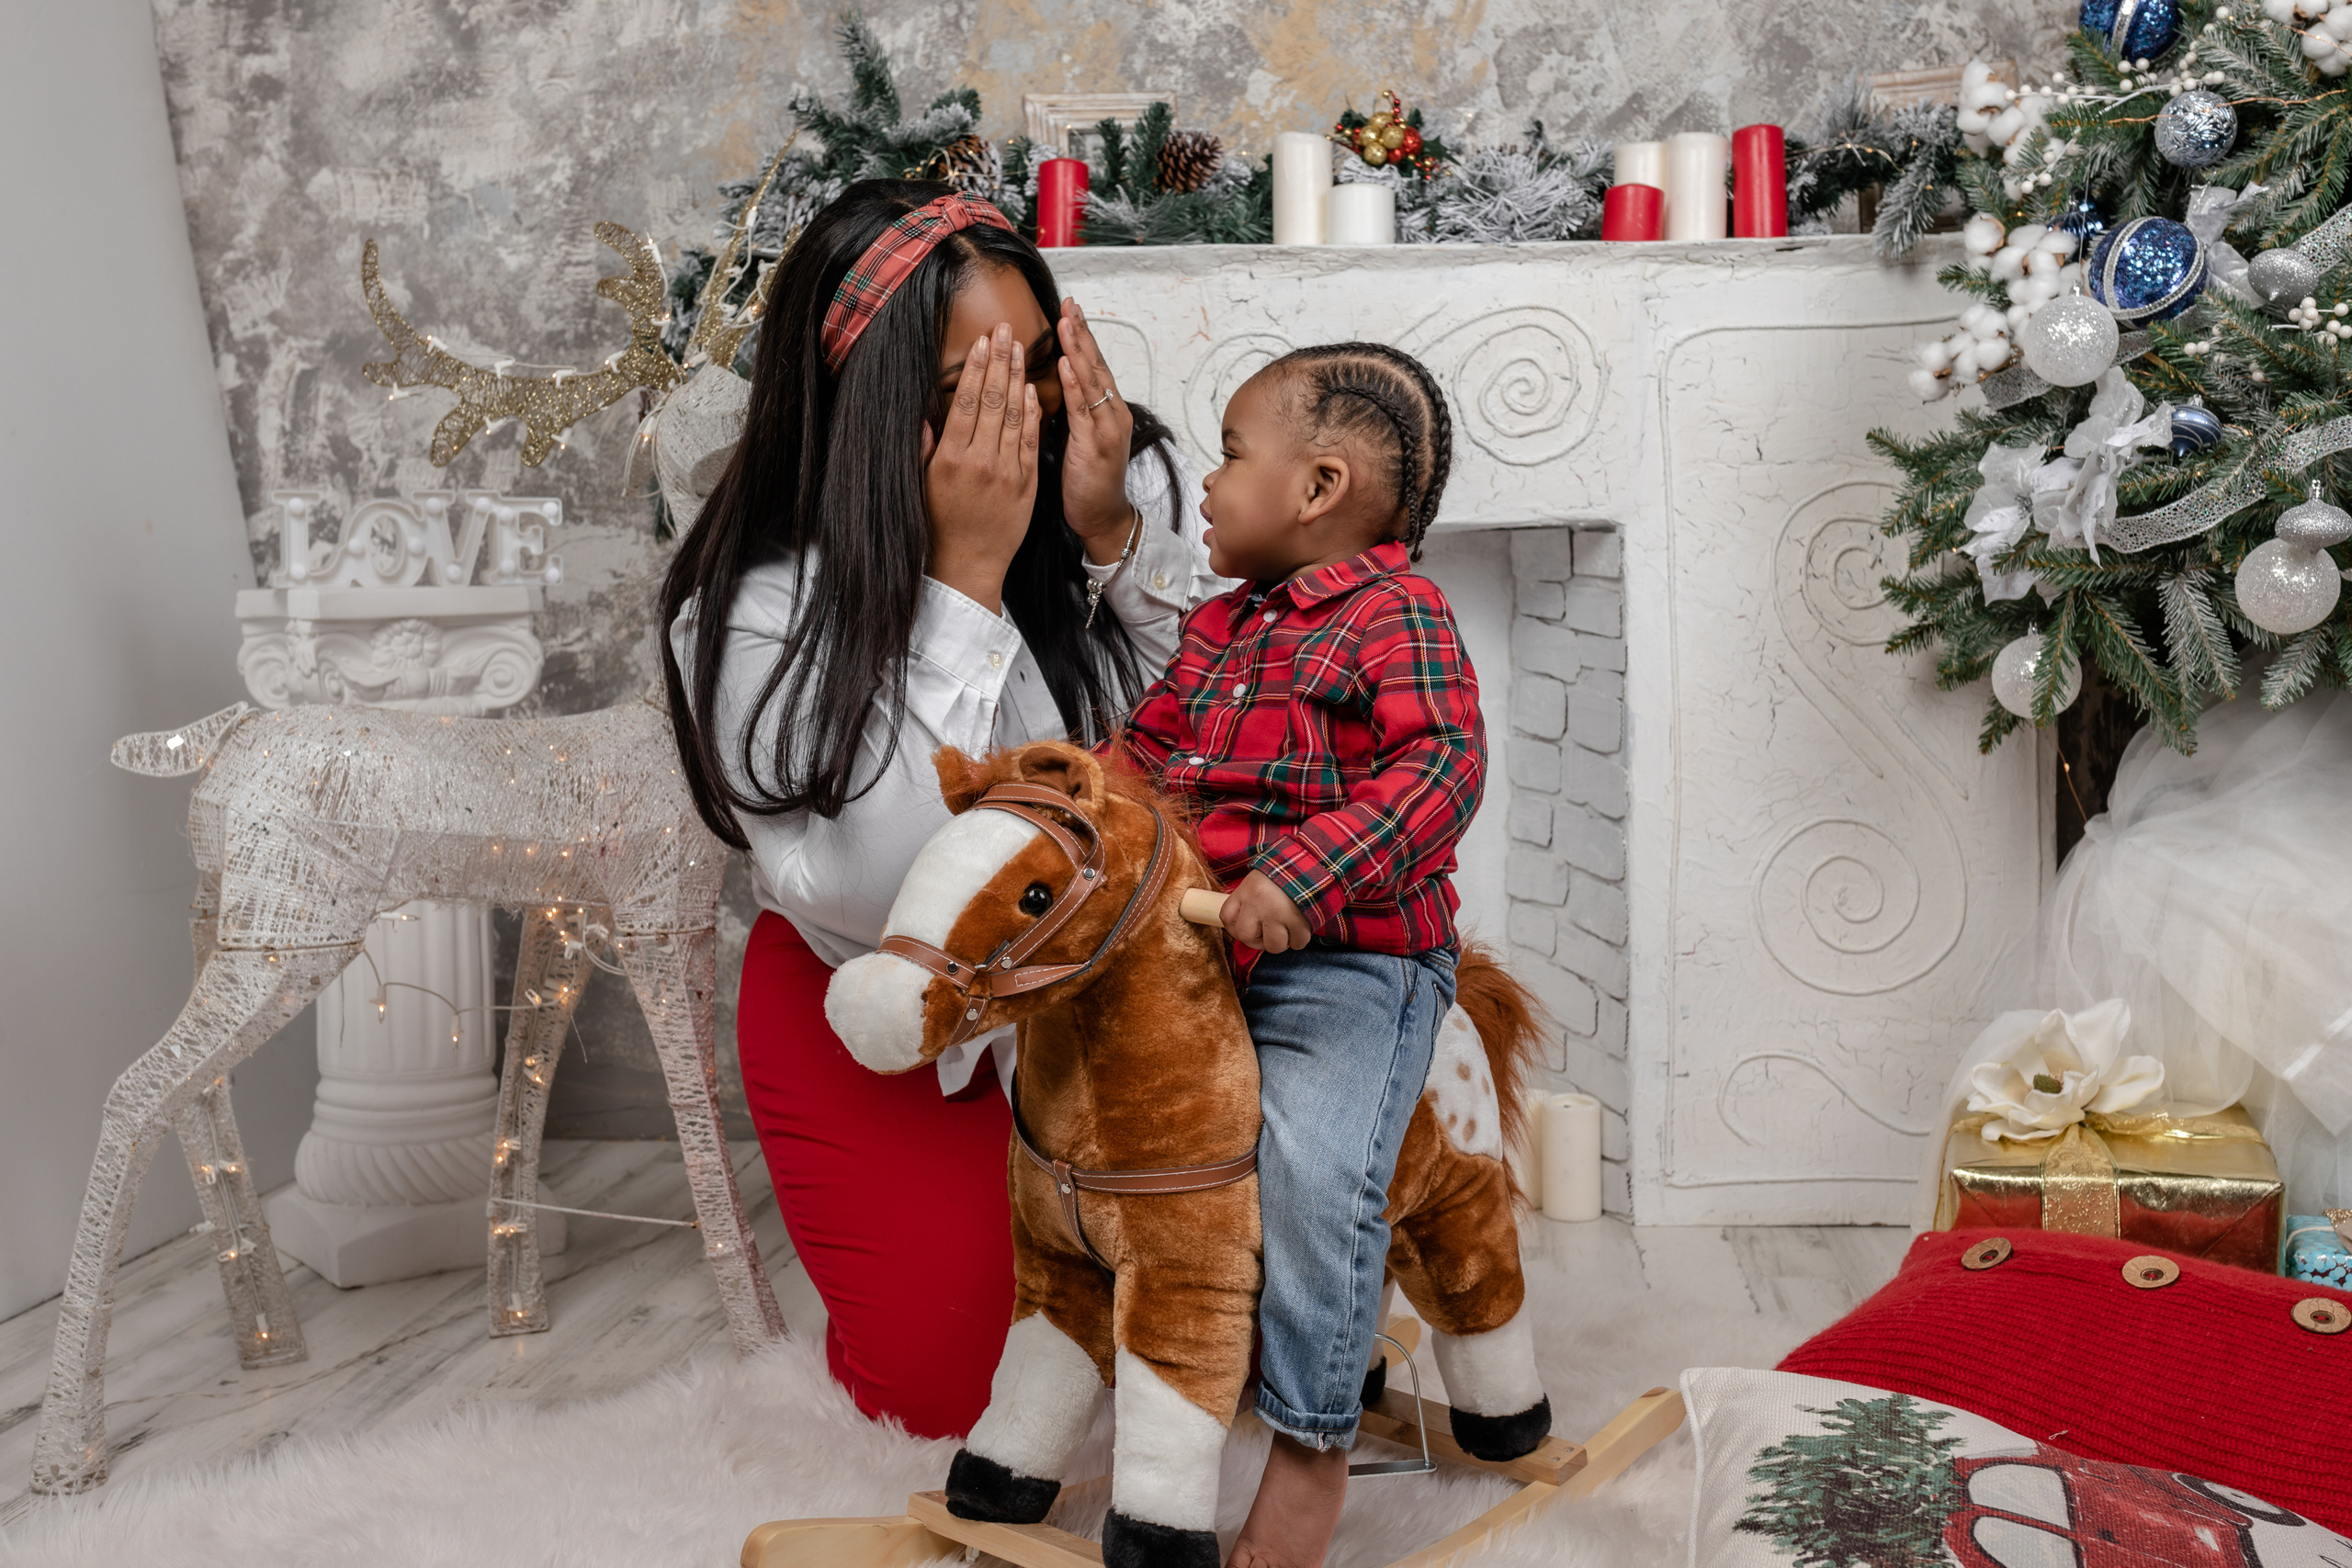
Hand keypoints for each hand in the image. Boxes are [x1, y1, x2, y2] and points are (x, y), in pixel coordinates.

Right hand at [922, 323, 1039, 611]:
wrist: (968, 565)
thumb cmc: (940, 525)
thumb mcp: (921, 484)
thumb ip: (925, 447)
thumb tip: (924, 413)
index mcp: (950, 458)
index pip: (965, 402)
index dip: (975, 368)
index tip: (982, 341)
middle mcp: (980, 461)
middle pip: (992, 400)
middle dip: (1000, 360)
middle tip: (1006, 329)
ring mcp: (1007, 472)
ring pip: (1015, 415)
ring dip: (1018, 378)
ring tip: (1021, 348)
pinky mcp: (1027, 484)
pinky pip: (1032, 441)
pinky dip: (1033, 414)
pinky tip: (1032, 389)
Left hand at [1055, 299, 1136, 561]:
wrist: (1102, 517)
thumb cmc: (1087, 481)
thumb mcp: (1080, 436)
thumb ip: (1074, 408)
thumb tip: (1055, 380)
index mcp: (1108, 411)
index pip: (1094, 365)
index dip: (1082, 336)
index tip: (1069, 309)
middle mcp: (1113, 414)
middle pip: (1097, 365)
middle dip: (1082, 332)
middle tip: (1070, 303)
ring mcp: (1107, 429)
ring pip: (1092, 381)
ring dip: (1078, 349)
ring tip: (1067, 322)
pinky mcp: (1096, 446)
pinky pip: (1084, 410)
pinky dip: (1076, 385)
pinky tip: (1067, 364)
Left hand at [1221, 871, 1311, 954]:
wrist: (1314, 862)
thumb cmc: (1285, 872)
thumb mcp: (1260, 880)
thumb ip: (1249, 900)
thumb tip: (1245, 929)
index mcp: (1247, 890)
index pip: (1226, 917)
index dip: (1234, 928)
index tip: (1248, 926)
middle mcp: (1259, 903)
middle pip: (1246, 936)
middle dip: (1257, 940)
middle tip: (1268, 932)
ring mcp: (1279, 913)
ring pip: (1273, 946)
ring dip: (1281, 942)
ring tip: (1287, 929)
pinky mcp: (1300, 921)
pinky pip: (1297, 943)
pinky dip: (1299, 939)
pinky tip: (1300, 926)